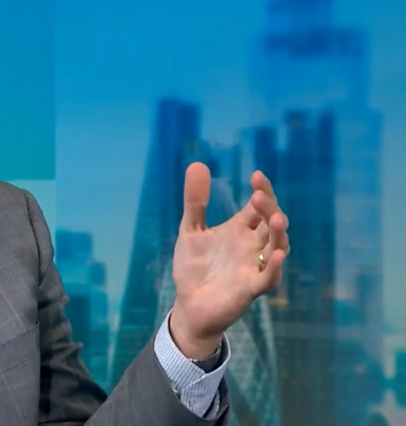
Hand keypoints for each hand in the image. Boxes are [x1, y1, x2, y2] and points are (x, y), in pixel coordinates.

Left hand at [169, 162, 289, 357]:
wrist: (189, 304)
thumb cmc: (195, 267)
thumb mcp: (191, 230)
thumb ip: (195, 201)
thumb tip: (197, 164)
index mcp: (240, 230)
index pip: (257, 207)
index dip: (262, 191)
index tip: (257, 175)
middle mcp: (252, 246)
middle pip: (270, 223)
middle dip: (269, 208)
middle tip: (258, 195)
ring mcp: (254, 266)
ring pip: (277, 247)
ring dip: (277, 233)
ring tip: (275, 217)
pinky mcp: (251, 288)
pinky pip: (269, 277)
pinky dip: (275, 267)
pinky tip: (277, 254)